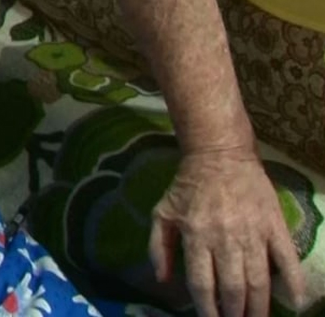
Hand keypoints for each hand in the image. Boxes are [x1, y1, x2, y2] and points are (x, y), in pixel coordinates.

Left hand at [149, 149, 306, 315]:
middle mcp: (224, 237)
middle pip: (232, 287)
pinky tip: (296, 302)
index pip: (202, 283)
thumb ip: (158, 247)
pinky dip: (294, 282)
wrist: (220, 155)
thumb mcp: (163, 213)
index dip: (207, 308)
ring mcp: (253, 232)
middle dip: (235, 312)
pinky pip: (287, 259)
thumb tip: (162, 280)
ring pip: (258, 279)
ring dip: (258, 306)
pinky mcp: (274, 225)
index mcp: (195, 235)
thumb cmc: (188, 187)